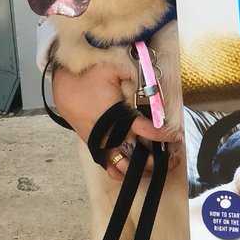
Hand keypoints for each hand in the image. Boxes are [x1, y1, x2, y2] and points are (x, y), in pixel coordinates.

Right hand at [51, 62, 181, 181]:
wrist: (63, 86)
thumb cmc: (88, 76)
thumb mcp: (112, 68)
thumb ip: (133, 74)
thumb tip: (152, 78)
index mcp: (114, 114)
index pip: (143, 129)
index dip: (161, 135)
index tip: (176, 135)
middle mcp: (107, 133)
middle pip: (134, 156)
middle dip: (155, 160)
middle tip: (172, 157)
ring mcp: (99, 142)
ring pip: (121, 166)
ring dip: (140, 168)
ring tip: (158, 164)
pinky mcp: (93, 145)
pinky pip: (107, 165)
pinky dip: (121, 170)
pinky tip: (135, 169)